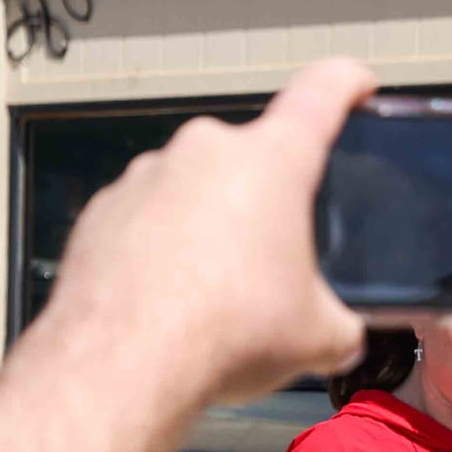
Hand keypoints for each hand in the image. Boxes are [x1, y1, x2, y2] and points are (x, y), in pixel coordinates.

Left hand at [34, 56, 371, 410]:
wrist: (118, 368)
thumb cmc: (226, 334)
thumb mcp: (314, 337)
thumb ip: (338, 324)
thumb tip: (339, 337)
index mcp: (271, 159)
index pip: (322, 91)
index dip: (347, 84)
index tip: (355, 86)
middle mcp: (203, 151)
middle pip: (248, 159)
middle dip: (260, 200)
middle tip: (266, 258)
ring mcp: (141, 178)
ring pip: (189, 190)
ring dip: (202, 225)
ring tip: (206, 290)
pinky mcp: (96, 214)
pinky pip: (140, 220)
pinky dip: (153, 249)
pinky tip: (158, 299)